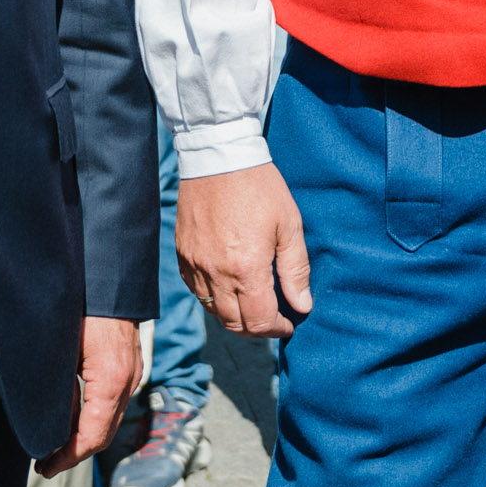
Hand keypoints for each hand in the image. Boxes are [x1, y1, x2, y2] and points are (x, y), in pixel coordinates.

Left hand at [38, 316, 142, 474]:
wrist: (109, 277)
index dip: (68, 458)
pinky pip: (113, 403)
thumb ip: (58, 390)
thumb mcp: (60, 352)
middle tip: (45, 465)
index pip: (93, 437)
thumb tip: (48, 425)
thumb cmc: (80, 307)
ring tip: (55, 447)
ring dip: (84, 438)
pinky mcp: (129, 366)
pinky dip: (93, 419)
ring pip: (110, 420)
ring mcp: (133, 374)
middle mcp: (128, 382)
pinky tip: (72, 420)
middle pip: (104, 434)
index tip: (45, 468)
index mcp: (110, 381)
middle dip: (75, 454)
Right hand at [176, 160, 310, 336]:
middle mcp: (216, 273)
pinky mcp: (182, 255)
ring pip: (213, 311)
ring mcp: (195, 265)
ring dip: (235, 316)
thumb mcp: (289, 225)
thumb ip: (295, 270)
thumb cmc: (259, 187)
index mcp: (246, 269)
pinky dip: (214, 299)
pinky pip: (197, 291)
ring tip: (254, 305)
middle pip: (234, 324)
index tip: (289, 324)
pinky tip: (230, 287)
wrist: (219, 157)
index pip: (260, 320)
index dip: (277, 329)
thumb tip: (303, 305)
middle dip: (257, 329)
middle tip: (273, 319)